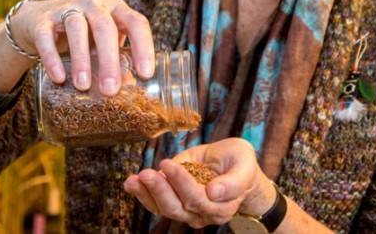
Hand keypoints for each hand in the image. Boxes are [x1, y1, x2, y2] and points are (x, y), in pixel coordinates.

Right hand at [10, 0, 154, 95]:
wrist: (42, 19)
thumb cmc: (85, 35)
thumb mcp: (104, 43)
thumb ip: (116, 60)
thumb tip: (130, 91)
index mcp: (116, 9)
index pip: (135, 22)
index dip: (143, 46)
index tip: (145, 74)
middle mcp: (94, 4)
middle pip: (105, 27)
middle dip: (109, 59)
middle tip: (111, 89)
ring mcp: (67, 8)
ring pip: (76, 28)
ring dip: (81, 58)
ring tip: (83, 85)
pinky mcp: (43, 20)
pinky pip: (46, 37)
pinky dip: (52, 58)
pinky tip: (58, 77)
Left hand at [123, 138, 277, 228]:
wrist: (233, 166)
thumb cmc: (239, 164)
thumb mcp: (244, 165)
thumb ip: (234, 182)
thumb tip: (214, 192)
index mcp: (222, 206)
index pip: (198, 198)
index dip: (181, 182)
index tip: (169, 163)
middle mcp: (203, 213)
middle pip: (177, 208)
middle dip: (160, 190)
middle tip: (146, 173)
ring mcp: (187, 211)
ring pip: (164, 208)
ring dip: (146, 194)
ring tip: (133, 179)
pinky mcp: (174, 203)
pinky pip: (156, 204)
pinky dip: (142, 194)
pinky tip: (131, 183)